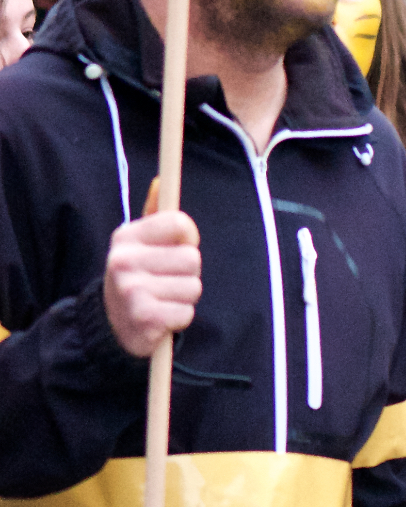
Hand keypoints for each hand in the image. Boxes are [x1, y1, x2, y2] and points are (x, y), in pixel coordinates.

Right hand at [103, 180, 201, 356]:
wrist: (110, 325)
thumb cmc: (137, 275)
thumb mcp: (140, 243)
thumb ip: (155, 213)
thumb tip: (161, 181)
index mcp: (126, 236)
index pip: (179, 223)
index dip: (189, 236)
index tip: (180, 246)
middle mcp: (124, 260)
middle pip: (192, 258)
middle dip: (189, 272)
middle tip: (167, 279)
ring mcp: (131, 290)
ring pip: (193, 287)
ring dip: (184, 296)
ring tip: (163, 297)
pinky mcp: (143, 318)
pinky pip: (186, 312)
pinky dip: (180, 317)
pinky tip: (161, 317)